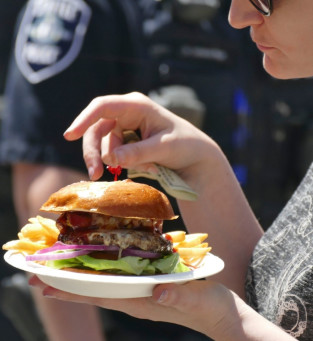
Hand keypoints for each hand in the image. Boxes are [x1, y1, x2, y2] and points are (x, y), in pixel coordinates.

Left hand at [29, 275, 241, 339]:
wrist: (222, 315)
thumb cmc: (212, 307)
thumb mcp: (199, 299)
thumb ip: (179, 297)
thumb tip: (157, 294)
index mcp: (145, 302)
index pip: (103, 296)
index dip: (75, 291)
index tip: (48, 286)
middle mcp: (138, 300)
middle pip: (96, 292)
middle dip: (68, 285)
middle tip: (38, 277)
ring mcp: (143, 295)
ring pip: (105, 287)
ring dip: (81, 279)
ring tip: (58, 271)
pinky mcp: (150, 289)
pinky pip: (119, 281)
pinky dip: (102, 274)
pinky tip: (96, 268)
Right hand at [64, 92, 216, 181]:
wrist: (196, 157)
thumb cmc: (185, 146)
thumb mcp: (163, 149)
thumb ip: (136, 153)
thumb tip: (109, 159)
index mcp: (137, 105)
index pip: (103, 107)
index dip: (84, 120)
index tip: (69, 135)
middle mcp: (128, 112)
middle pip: (97, 129)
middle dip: (93, 152)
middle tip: (95, 176)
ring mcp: (127, 126)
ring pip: (103, 143)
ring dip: (113, 161)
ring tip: (146, 169)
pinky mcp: (128, 140)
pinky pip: (113, 151)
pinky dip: (123, 162)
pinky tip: (146, 168)